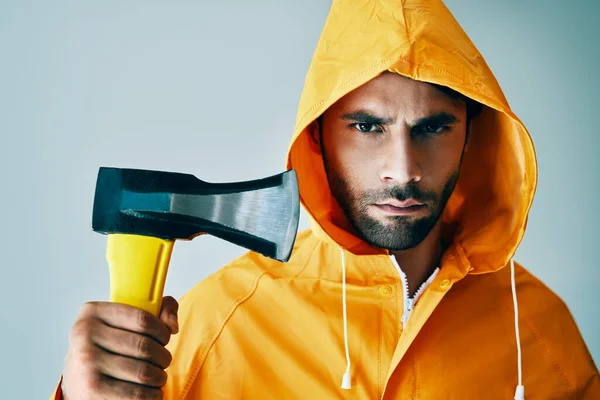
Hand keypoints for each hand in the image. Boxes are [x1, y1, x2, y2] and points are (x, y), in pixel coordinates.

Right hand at [61, 296, 178, 398]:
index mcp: (92, 313)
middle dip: (163, 357)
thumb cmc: (107, 347)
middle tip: (161, 361)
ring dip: (159, 377)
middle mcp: (85, 337)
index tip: (164, 338)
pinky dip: (152, 395)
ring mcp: (86, 366)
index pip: (143, 319)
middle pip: (146, 347)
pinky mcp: (91, 392)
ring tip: (155, 377)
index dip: (162, 331)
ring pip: (145, 372)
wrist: (77, 380)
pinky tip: (148, 391)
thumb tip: (172, 325)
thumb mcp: (124, 321)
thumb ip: (157, 309)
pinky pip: (138, 395)